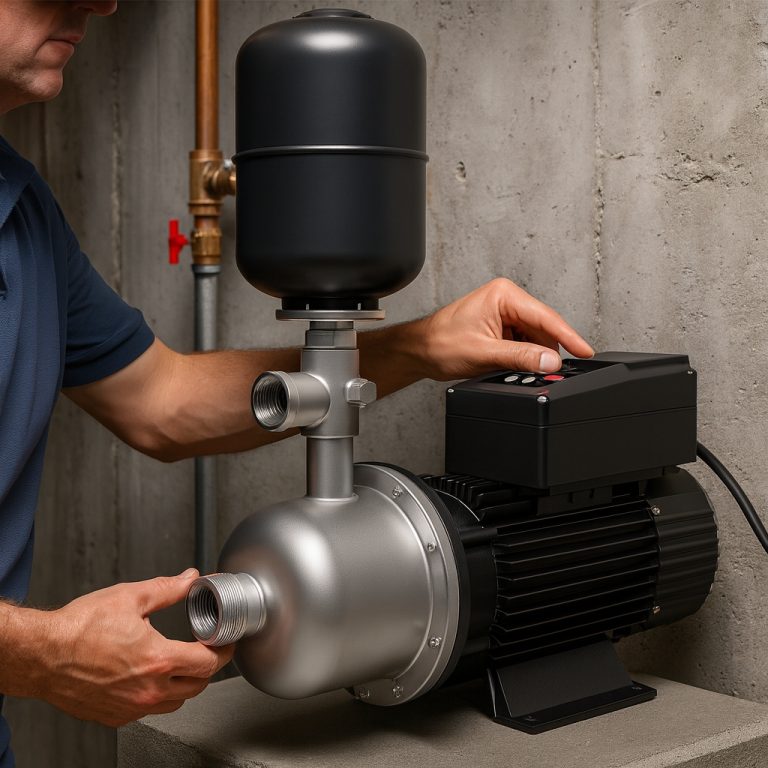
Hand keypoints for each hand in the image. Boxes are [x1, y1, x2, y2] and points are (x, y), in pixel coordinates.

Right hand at [34, 569, 230, 726]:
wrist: (41, 654)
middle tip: (207, 650)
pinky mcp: (115, 716)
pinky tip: (151, 677)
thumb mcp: (130, 597)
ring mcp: (131, 707)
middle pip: (198, 685)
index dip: (223, 650)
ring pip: (176, 702)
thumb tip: (190, 579)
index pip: (208, 662)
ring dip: (185, 683)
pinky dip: (158, 695)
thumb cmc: (79, 628)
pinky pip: (149, 710)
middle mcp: (148, 689)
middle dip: (208, 667)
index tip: (226, 642)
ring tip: (181, 662)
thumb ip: (168, 588)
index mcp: (157, 659)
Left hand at [415, 278, 593, 379]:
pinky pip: (523, 343)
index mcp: (503, 295)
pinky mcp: (501, 327)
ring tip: (512, 367)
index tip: (585, 351)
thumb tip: (550, 361)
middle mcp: (506, 299)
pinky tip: (511, 365)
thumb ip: (521, 357)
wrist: (421, 351)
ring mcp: (504, 313)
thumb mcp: (485, 353)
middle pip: (543, 328)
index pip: (545, 316)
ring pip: (534, 338)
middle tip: (547, 372)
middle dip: (545, 351)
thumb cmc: (441, 343)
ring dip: (531, 356)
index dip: (568, 336)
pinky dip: (523, 357)